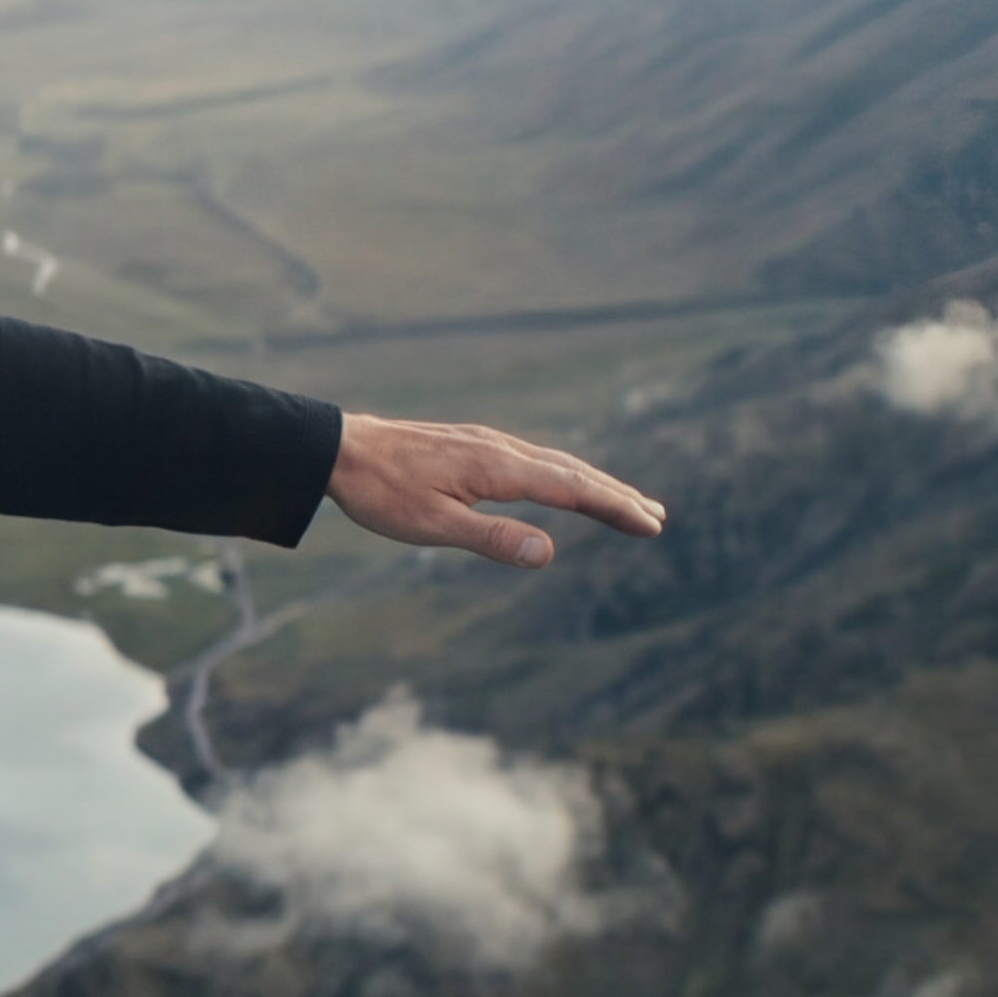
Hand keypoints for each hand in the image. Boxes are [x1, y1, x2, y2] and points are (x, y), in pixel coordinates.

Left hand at [325, 412, 663, 569]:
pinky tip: (564, 483)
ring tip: (624, 502)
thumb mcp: (432, 525)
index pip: (573, 489)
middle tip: (657, 518)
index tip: (651, 524)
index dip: (615, 507)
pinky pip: (534, 459)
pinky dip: (564, 473)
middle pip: (573, 472)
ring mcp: (489, 443)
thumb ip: (490, 539)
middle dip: (616, 496)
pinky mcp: (474, 444)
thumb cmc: (381, 492)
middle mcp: (501, 449)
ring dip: (594, 483)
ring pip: (555, 463)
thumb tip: (548, 553)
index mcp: (498, 468)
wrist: (340, 448)